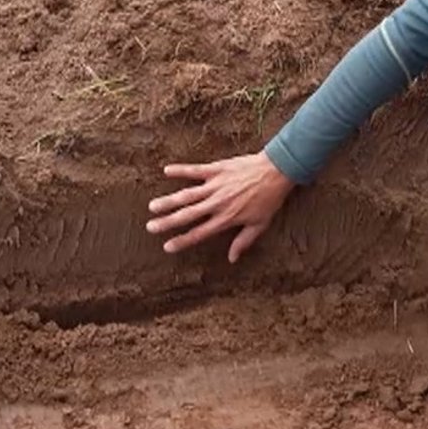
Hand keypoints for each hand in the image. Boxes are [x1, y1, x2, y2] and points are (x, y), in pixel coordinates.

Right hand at [147, 153, 295, 262]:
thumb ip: (243, 241)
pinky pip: (195, 170)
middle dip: (167, 222)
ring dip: (168, 201)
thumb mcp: (260, 224)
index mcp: (226, 219)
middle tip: (150, 227)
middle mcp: (217, 204)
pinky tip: (166, 171)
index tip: (167, 246)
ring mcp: (215, 186)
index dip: (182, 241)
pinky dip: (181, 170)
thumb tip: (232, 259)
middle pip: (187, 215)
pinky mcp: (217, 169)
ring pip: (187, 195)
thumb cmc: (270, 199)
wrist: (277, 171)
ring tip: (152, 206)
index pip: (199, 233)